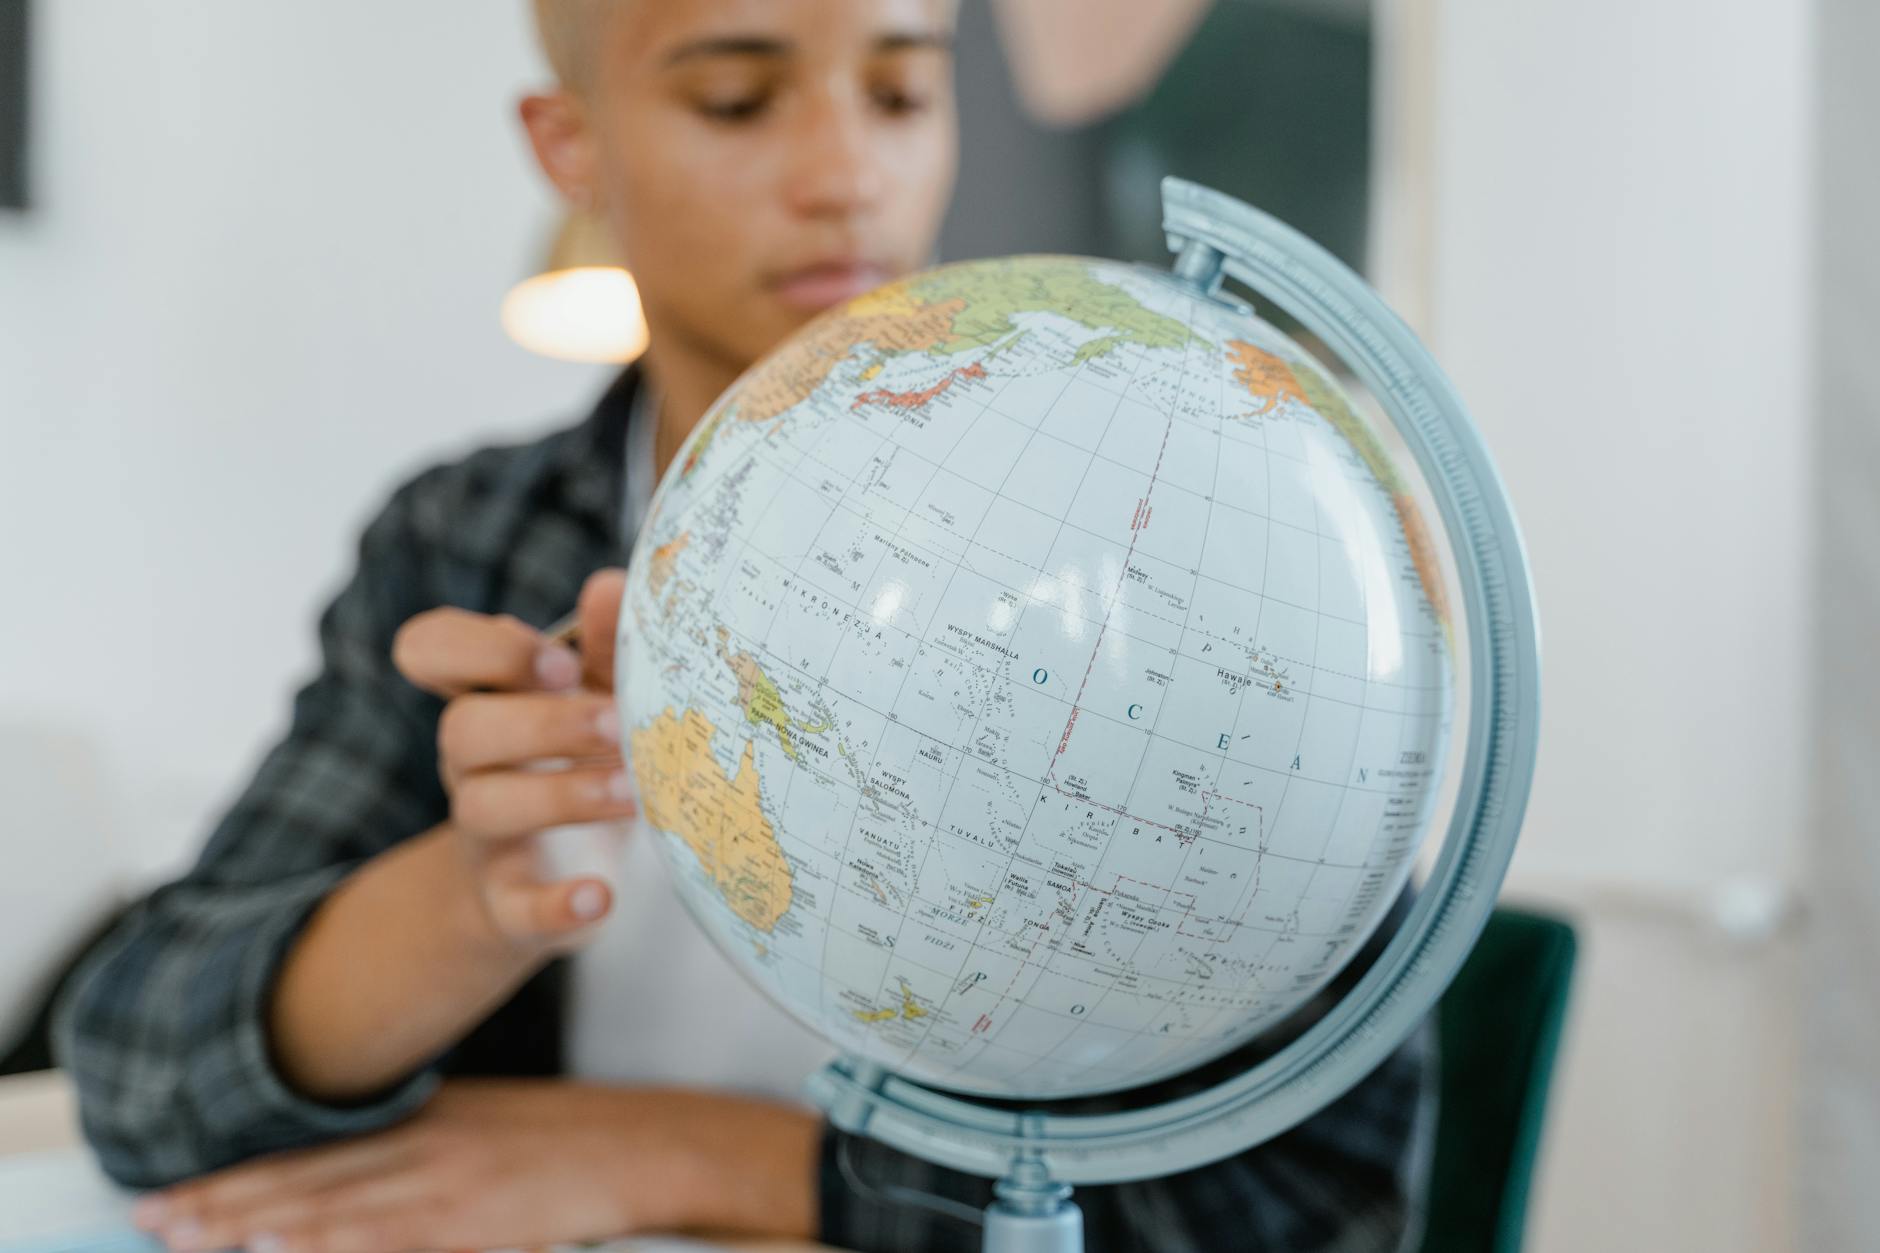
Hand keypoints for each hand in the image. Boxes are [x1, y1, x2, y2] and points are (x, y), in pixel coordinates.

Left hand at [129, 1080, 822, 1252]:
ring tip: (187, 1237)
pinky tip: (284, 1247)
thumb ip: (429, 1150)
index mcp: (430, 1121)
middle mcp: (427, 1146)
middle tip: (154, 1217)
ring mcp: (449, 1185)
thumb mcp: (494, 1132)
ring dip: (255, 1225)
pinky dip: (332, 1243)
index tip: (179, 1192)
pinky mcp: (477, 1222)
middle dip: (224, 1202)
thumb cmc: (578, 1143)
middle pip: (309, 1179)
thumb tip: (364, 1178)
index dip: (242, 1176)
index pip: (317, 1153)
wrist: (651, 1145)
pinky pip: (392, 1240)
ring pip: (333, 1209)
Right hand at [392, 569, 630, 955]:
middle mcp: (470, 760)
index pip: (428, 647)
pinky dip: (555, 906)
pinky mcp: (510, 902)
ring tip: (634, 793)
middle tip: (620, 725)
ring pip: (483, 808)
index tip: (558, 662)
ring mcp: (486, 835)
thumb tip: (614, 583)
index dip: (484, 647)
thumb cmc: (579, 757)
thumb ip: (605, 644)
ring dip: (561, 797)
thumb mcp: (595, 695)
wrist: (555, 874)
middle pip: (463, 730)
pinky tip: (600, 897)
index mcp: (484, 695)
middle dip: (542, 723)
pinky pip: (516, 908)